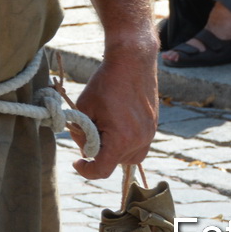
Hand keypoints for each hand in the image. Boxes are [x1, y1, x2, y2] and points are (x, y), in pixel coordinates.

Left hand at [69, 39, 157, 179]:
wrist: (132, 61)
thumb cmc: (105, 83)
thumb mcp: (84, 108)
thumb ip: (82, 134)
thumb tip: (86, 149)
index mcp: (121, 139)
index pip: (102, 169)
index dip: (87, 170)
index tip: (77, 163)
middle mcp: (139, 141)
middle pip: (114, 162)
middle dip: (99, 152)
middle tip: (89, 129)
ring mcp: (149, 135)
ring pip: (127, 156)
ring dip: (113, 149)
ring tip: (104, 124)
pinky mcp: (153, 127)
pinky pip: (137, 145)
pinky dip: (125, 141)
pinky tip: (116, 121)